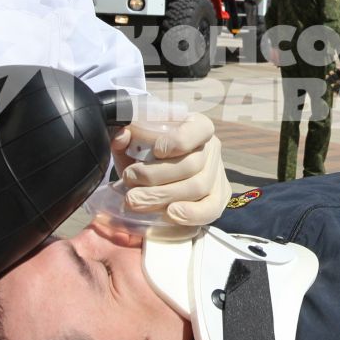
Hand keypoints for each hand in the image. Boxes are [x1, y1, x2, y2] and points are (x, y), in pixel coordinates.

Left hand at [115, 111, 227, 225]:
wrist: (155, 175)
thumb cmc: (146, 154)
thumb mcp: (134, 143)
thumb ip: (126, 138)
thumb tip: (121, 136)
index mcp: (196, 125)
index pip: (199, 129)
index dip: (179, 141)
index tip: (156, 151)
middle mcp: (211, 148)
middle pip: (192, 164)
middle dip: (156, 176)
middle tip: (129, 181)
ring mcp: (217, 174)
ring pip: (198, 187)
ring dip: (163, 196)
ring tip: (135, 200)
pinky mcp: (218, 197)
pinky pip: (211, 209)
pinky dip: (191, 213)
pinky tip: (170, 214)